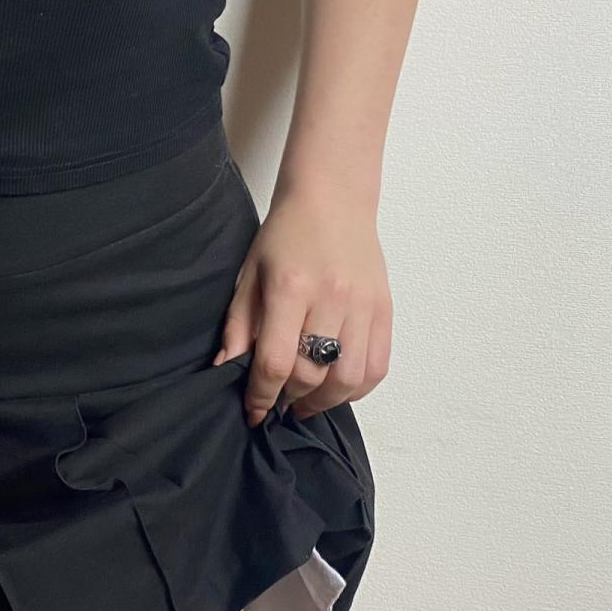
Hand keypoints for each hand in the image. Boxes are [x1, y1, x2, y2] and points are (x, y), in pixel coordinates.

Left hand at [214, 190, 391, 426]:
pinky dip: (357, 388)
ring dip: (324, 401)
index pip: (275, 361)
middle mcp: (331, 298)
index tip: (253, 411)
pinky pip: (377, 367)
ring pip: (348, 379)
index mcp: (291, 288)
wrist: (332, 199)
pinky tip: (336, 388)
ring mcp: (363, 305)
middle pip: (311, 374)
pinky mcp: (384, 310)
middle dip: (289, 398)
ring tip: (305, 400)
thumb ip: (239, 325)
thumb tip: (227, 369)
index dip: (261, 396)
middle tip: (277, 401)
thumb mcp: (250, 274)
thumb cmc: (285, 234)